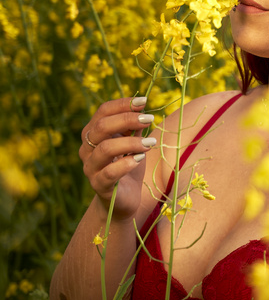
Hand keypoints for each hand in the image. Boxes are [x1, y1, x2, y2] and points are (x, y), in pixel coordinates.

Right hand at [80, 95, 156, 219]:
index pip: (103, 112)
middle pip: (102, 127)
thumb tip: (142, 106)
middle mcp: (86, 148)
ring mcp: (90, 167)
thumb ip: (134, 127)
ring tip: (150, 143)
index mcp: (93, 134)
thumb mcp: (133, 143)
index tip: (144, 101)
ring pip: (106, 149)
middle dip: (127, 120)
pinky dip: (127, 163)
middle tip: (150, 119)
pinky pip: (109, 172)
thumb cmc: (128, 166)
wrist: (122, 198)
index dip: (122, 104)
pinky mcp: (98, 185)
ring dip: (131, 143)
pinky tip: (140, 158)